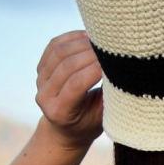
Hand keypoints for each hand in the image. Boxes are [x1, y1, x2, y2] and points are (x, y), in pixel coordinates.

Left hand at [35, 30, 103, 149]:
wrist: (67, 127)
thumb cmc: (91, 122)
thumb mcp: (103, 116)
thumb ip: (110, 95)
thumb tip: (124, 69)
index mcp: (59, 111)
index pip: (76, 83)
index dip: (95, 69)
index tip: (115, 60)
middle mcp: (44, 96)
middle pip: (67, 65)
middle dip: (91, 52)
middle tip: (112, 45)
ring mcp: (40, 81)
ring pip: (59, 52)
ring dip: (82, 42)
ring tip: (102, 39)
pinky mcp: (41, 68)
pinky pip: (54, 45)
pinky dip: (72, 37)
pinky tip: (89, 36)